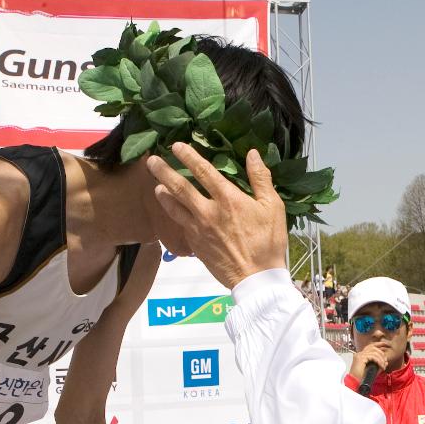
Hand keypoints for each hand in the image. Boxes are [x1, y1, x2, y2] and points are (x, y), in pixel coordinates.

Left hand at [146, 144, 287, 288]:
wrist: (255, 277)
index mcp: (228, 199)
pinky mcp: (195, 244)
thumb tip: (253, 154)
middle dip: (164, 172)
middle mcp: (208, 212)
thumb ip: (260, 178)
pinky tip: (172, 211)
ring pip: (174, 207)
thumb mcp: (273, 206)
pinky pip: (181, 225)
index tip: (176, 146)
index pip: (203, 171)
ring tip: (156, 185)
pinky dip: (174, 215)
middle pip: (179, 187)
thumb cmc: (268, 241)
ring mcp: (198, 229)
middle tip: (151, 161)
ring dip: (163, 194)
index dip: (188, 156)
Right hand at [348, 343, 389, 382]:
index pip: (370, 346)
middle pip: (372, 347)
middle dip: (381, 352)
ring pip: (374, 352)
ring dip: (381, 359)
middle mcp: (359, 354)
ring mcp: (359, 355)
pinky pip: (373, 357)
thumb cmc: (362, 378)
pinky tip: (381, 366)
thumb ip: (379, 365)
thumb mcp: (373, 370)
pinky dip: (379, 361)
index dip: (378, 344)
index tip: (386, 345)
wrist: (355, 382)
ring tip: (383, 366)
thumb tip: (386, 362)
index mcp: (361, 355)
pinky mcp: (360, 358)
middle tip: (386, 359)